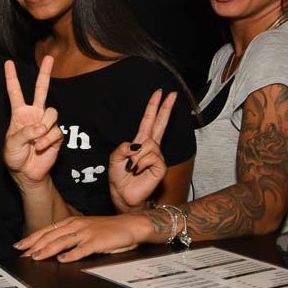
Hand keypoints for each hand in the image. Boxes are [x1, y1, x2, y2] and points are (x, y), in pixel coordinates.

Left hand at [4, 57, 63, 187]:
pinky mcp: (57, 134)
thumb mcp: (11, 144)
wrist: (27, 173)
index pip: (15, 92)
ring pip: (52, 112)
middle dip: (45, 73)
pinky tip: (41, 147)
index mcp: (19, 114)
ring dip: (43, 128)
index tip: (8, 63)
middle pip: (41, 90)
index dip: (11, 77)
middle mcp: (34, 114)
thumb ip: (24, 133)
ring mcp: (46, 123)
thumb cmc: (14, 157)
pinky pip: (56, 131)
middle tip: (49, 57)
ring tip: (35, 142)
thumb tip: (41, 127)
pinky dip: (47, 140)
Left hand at [14, 214, 153, 261]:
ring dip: (48, 249)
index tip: (19, 246)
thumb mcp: (84, 230)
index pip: (47, 230)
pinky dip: (71, 254)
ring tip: (37, 257)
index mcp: (71, 222)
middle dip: (35, 246)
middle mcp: (76, 225)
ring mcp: (86, 233)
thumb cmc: (106, 230)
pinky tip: (62, 259)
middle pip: (51, 236)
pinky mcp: (97, 241)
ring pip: (62, 241)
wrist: (130, 226)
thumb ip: (69, 237)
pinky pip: (82, 249)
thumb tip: (52, 248)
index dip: (32, 238)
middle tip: (23, 255)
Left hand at [109, 90, 176, 211]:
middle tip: (171, 94)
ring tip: (132, 167)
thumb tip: (138, 145)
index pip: (149, 121)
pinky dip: (141, 163)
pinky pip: (151, 157)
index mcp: (139, 142)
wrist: (123, 194)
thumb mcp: (115, 157)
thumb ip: (123, 147)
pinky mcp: (161, 167)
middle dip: (165, 108)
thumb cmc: (119, 176)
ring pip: (148, 145)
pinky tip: (138, 171)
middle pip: (160, 124)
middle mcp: (150, 147)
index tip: (160, 93)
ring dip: (136, 156)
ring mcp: (157, 156)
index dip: (154, 107)